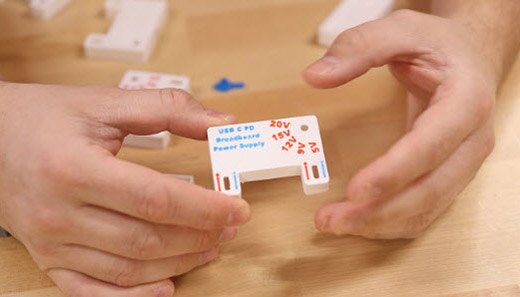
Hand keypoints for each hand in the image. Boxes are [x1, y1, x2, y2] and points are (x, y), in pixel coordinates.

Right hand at [0, 82, 250, 295]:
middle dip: (198, 236)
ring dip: (178, 263)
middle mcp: (59, 213)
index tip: (237, 209)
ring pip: (128, 268)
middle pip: (147, 238)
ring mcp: (50, 242)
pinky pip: (92, 291)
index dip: (205, 208)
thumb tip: (221, 123)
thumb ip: (168, 109)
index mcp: (74, 169)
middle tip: (229, 227)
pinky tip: (165, 287)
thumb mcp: (104, 102)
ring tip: (209, 247)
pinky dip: (132, 296)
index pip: (156, 199)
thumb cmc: (44, 118)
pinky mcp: (47, 257)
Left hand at [304, 10, 495, 238]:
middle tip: (331, 219)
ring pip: (428, 208)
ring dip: (382, 224)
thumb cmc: (438, 45)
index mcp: (465, 102)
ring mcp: (464, 162)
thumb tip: (315, 77)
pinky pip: (425, 210)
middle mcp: (472, 140)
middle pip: (430, 189)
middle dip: (380, 211)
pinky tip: (361, 222)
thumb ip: (359, 47)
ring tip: (336, 224)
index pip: (431, 145)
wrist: (470, 57)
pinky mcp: (450, 175)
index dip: (394, 173)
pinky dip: (393, 223)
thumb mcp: (400, 29)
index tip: (355, 191)